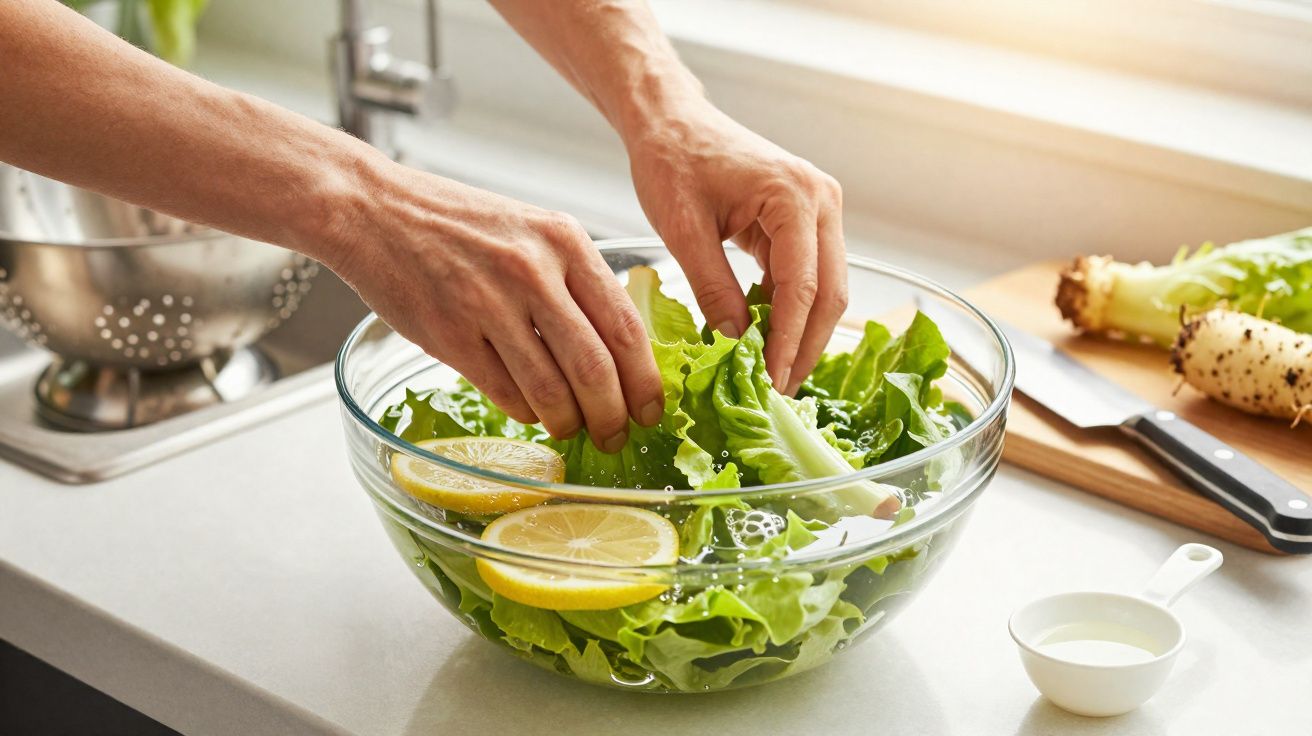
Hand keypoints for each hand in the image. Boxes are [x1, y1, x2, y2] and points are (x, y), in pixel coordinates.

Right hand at [322, 159, 664, 450]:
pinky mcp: (449, 336)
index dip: (646, 381)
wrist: (373, 209)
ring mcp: (488, 305)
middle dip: (614, 417)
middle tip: (617, 438)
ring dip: (568, 423)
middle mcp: (532, 271)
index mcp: (565, 241)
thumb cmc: (456, 223)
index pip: (626, 326)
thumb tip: (620, 352)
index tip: (653, 410)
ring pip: (552, 391)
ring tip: (571, 430)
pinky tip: (530, 411)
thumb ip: (574, 280)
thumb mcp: (532, 230)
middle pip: (596, 369)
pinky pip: (506, 394)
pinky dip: (526, 413)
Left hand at [627, 100, 846, 395]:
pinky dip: (791, 311)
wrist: (673, 122)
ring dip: (802, 333)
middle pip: (831, 293)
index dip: (789, 342)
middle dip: (806, 347)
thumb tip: (737, 343)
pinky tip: (768, 342)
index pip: (803, 287)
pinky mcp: (807, 221)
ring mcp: (820, 210)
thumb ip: (712, 287)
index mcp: (795, 197)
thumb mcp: (683, 230)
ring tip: (773, 376)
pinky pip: (809, 276)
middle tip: (778, 392)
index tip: (772, 383)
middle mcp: (821, 201)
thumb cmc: (672, 162)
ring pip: (826, 289)